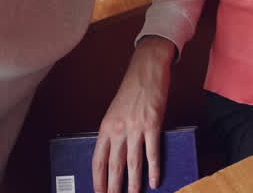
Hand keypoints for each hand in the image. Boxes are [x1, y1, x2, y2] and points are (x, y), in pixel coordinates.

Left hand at [92, 37, 174, 192]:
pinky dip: (154, 169)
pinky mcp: (152, 125)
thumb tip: (116, 155)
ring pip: (133, 163)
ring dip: (133, 183)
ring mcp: (135, 128)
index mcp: (106, 127)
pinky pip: (152, 152)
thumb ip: (114, 132)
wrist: (147, 70)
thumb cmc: (132, 90)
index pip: (98, 159)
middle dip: (113, 186)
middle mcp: (118, 129)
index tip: (99, 191)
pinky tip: (155, 180)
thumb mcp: (115, 112)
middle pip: (114, 165)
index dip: (98, 179)